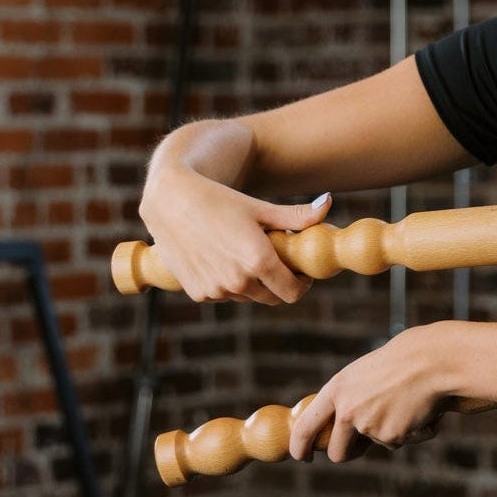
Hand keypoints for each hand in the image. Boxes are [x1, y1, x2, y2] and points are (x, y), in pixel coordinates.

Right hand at [137, 139, 332, 305]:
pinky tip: (218, 257)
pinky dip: (226, 282)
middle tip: (274, 261)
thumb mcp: (259, 208)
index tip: (299, 271)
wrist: (169, 200)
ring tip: (242, 253)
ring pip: (246, 296)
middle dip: (278, 283)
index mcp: (259, 261)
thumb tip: (328, 203)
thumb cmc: (218, 199)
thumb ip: (297, 215)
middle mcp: (238, 281)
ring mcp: (217, 290)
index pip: (293, 292)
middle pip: (272, 298)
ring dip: (251, 283)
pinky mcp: (198, 293)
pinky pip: (222, 294)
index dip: (301, 283)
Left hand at [290, 325, 452, 464]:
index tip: (303, 456)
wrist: (432, 362)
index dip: (300, 446)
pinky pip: (400, 442)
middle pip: (337, 453)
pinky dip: (411, 431)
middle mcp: (347, 411)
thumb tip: (343, 429)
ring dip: (389, 433)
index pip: (305, 427)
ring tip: (405, 404)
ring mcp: (369, 426)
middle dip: (347, 454)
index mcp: (336, 390)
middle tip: (358, 447)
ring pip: (376, 445)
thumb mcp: (363, 376)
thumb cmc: (400, 363)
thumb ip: (349, 399)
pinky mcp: (391, 437)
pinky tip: (420, 409)